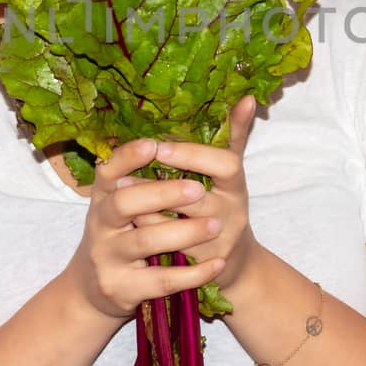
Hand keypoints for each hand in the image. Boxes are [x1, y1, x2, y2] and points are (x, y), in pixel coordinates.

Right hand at [63, 135, 228, 320]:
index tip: (154, 144)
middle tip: (199, 189)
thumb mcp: (128, 201)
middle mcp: (100, 223)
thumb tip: (230, 112)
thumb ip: (156, 168)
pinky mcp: (121, 289)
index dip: (128, 156)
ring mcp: (107, 257)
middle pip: (124, 203)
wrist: (97, 290)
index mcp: (103, 194)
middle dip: (162, 194)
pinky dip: (191, 274)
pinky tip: (217, 264)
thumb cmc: (126, 233)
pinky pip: (160, 281)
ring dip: (183, 232)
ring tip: (216, 225)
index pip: (108, 169)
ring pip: (144, 242)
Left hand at [129, 94, 264, 297]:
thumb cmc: (224, 208)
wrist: (234, 266)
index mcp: (237, 186)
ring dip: (146, 210)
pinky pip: (170, 252)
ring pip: (177, 227)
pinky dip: (148, 235)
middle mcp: (232, 215)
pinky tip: (127, 222)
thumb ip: (234, 135)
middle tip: (125, 175)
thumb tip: (247, 96)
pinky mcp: (201, 269)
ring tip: (119, 191)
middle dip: (159, 187)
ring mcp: (218, 244)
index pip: (225, 164)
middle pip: (197, 199)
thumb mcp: (230, 174)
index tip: (159, 147)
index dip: (193, 156)